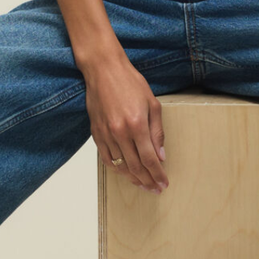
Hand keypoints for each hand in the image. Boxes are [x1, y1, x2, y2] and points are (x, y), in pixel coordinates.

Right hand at [82, 50, 168, 193]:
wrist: (103, 70)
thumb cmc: (129, 82)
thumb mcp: (152, 104)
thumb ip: (157, 132)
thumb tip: (161, 155)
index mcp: (137, 125)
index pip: (150, 159)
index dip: (158, 174)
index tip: (163, 183)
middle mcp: (120, 133)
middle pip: (135, 167)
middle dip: (147, 181)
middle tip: (155, 189)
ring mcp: (106, 134)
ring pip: (120, 165)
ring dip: (132, 178)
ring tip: (142, 184)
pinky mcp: (95, 132)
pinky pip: (105, 158)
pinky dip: (115, 168)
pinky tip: (124, 172)